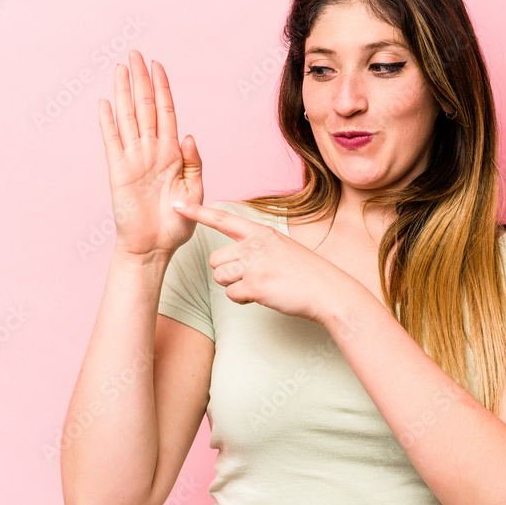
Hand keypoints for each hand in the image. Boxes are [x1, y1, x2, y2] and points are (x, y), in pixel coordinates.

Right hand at [98, 50, 203, 257]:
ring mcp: (133, 159)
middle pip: (144, 107)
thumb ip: (194, 163)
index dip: (162, 89)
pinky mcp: (118, 171)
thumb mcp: (195, 192)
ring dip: (124, 92)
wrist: (154, 248)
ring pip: (128, 118)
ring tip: (120, 68)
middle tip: (135, 54)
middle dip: (141, 80)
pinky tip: (106, 103)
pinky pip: (112, 142)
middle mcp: (151, 151)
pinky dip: (108, 122)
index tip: (157, 65)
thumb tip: (189, 135)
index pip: (166, 113)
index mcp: (172, 154)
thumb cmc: (175, 224)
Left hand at [172, 202, 357, 323]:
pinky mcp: (255, 285)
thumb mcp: (281, 247)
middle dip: (227, 272)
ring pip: (220, 277)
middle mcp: (255, 244)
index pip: (223, 219)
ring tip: (260, 285)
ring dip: (235, 286)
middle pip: (215, 259)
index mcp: (260, 232)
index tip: (178, 205)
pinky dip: (244, 299)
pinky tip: (262, 295)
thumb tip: (233, 259)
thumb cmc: (305, 272)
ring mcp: (254, 264)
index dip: (198, 212)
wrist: (327, 290)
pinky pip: (232, 294)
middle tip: (252, 277)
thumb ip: (256, 246)